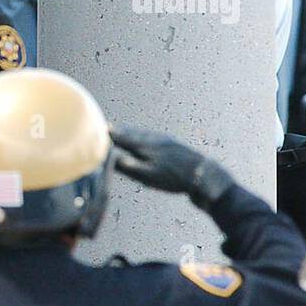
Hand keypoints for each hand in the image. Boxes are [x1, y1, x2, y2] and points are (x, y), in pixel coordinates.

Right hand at [110, 124, 234, 208]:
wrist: (205, 175)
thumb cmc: (175, 179)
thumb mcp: (149, 176)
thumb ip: (130, 166)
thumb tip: (111, 157)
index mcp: (146, 147)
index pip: (124, 139)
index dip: (112, 135)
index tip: (100, 129)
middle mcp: (154, 140)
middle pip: (134, 134)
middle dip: (121, 131)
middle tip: (108, 127)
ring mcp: (166, 141)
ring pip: (145, 134)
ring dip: (133, 131)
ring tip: (124, 129)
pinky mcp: (174, 144)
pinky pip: (154, 136)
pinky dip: (146, 135)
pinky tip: (148, 137)